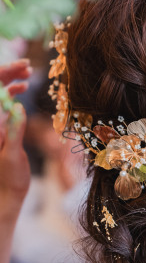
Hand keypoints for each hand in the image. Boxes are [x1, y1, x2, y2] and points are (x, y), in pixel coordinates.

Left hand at [0, 60, 31, 205]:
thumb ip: (14, 131)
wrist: (6, 195)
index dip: (2, 76)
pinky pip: (3, 104)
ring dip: (9, 81)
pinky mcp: (1, 128)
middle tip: (26, 66)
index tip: (19, 68)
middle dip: (7, 74)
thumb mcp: (12, 155)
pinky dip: (11, 93)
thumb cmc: (8, 178)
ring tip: (26, 74)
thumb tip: (17, 107)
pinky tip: (22, 89)